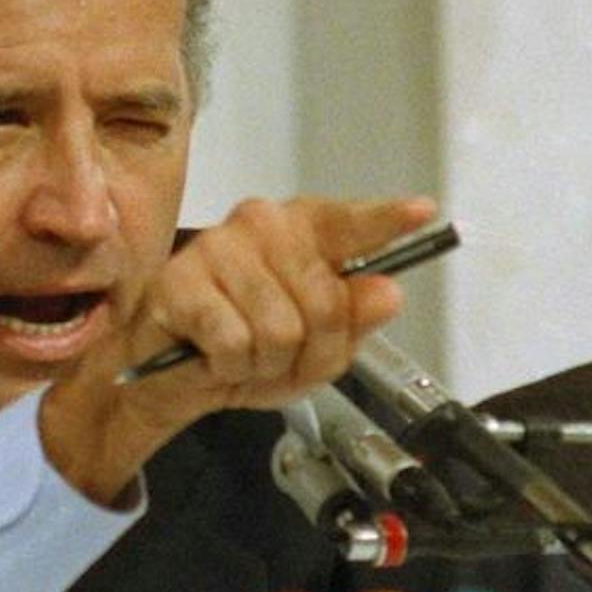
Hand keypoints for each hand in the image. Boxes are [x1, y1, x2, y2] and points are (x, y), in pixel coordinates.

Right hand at [40, 195, 437, 501]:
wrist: (169, 379)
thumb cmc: (246, 351)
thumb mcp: (315, 349)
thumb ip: (353, 319)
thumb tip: (385, 292)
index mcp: (302, 232)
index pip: (348, 223)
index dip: (385, 220)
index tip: (422, 211)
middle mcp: (262, 226)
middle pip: (323, 302)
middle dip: (311, 350)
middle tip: (282, 358)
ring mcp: (219, 249)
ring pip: (280, 329)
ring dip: (266, 364)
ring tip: (244, 356)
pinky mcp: (181, 282)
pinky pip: (235, 342)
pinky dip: (230, 367)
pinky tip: (214, 355)